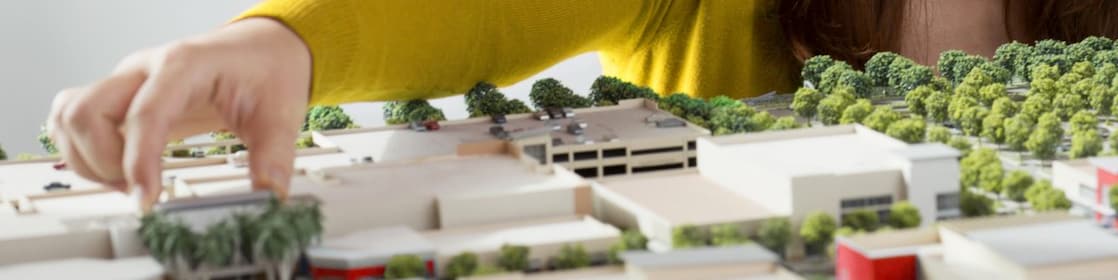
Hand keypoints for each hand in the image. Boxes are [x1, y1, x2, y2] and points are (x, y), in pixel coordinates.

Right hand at [47, 18, 310, 209]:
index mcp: (186, 66)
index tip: (146, 199)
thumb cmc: (267, 72)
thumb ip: (274, 157)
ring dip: (86, 158)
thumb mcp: (281, 115)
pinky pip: (74, 119)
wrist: (262, 49)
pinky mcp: (121, 97)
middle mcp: (146, 70)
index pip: (145, 113)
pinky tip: (118, 169)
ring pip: (70, 115)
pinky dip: (83, 151)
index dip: (137, 161)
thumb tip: (267, 195)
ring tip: (127, 181)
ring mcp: (128, 82)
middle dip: (104, 162)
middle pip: (87, 111)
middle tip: (140, 189)